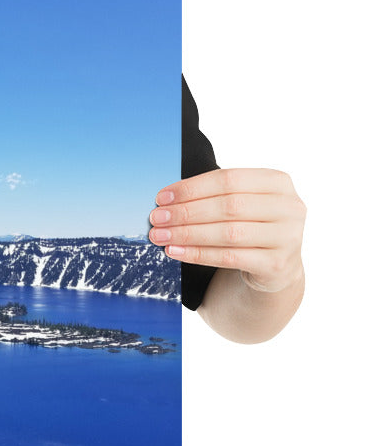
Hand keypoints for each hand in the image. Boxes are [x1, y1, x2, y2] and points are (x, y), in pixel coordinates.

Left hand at [149, 168, 305, 293]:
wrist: (276, 266)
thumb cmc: (250, 226)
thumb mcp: (242, 203)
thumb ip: (213, 196)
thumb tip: (166, 201)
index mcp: (278, 182)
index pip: (229, 179)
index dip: (192, 188)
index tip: (162, 197)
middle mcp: (289, 207)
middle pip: (228, 206)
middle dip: (186, 212)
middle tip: (157, 218)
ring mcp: (288, 237)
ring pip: (228, 233)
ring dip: (187, 234)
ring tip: (160, 236)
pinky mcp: (277, 264)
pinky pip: (229, 257)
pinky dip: (197, 254)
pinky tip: (175, 252)